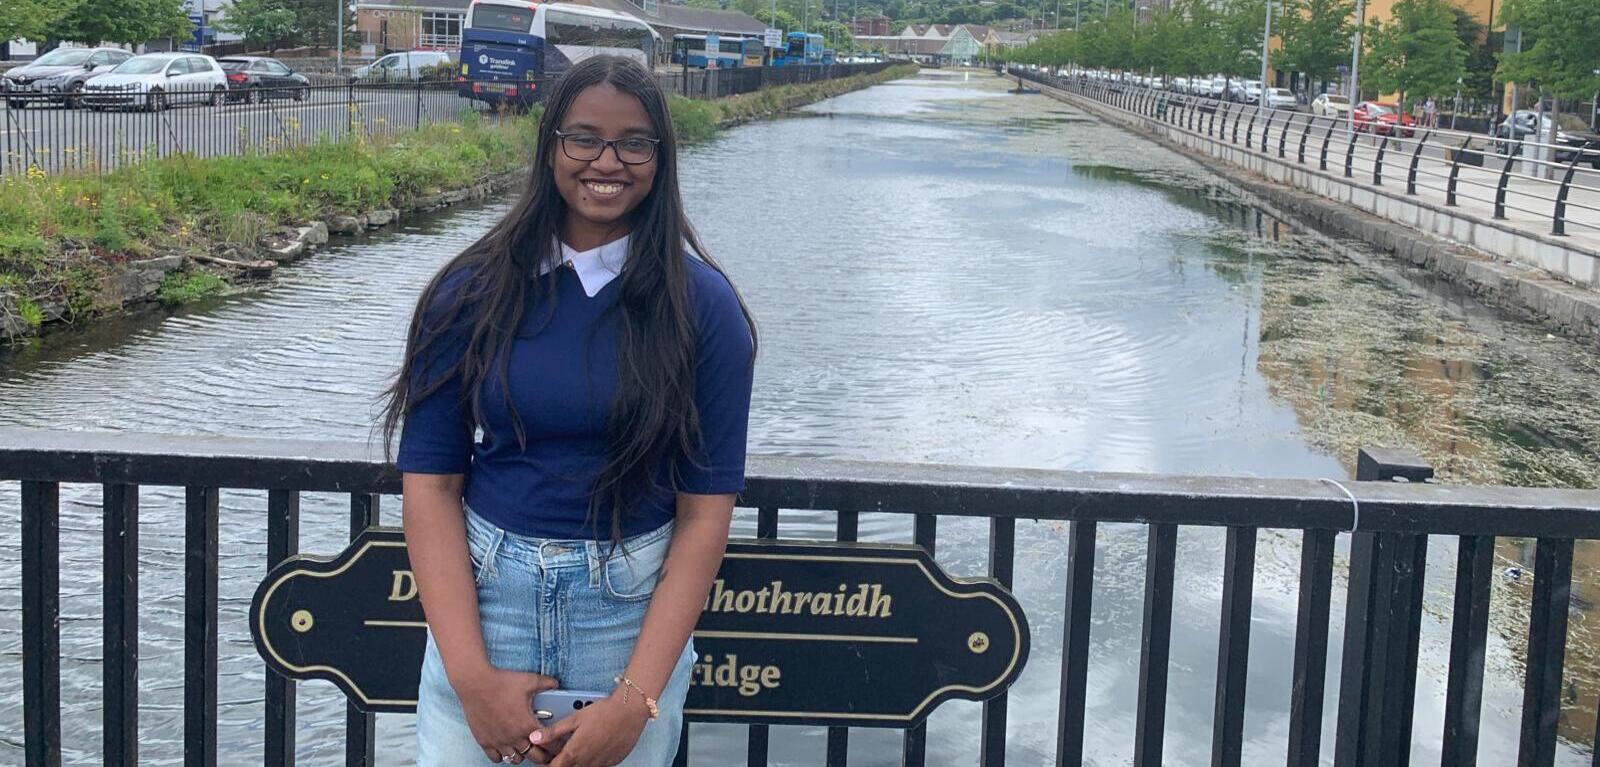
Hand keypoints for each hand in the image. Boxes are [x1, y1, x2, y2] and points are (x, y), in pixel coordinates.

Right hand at [453, 667, 559, 763]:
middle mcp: (515, 737)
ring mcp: (499, 742)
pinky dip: (503, 755)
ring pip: (516, 760)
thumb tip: (556, 684)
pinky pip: (497, 758)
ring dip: (523, 755)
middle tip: (545, 750)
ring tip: (525, 747)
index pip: (551, 745)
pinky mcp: (485, 742)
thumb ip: (547, 684)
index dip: (557, 746)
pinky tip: (506, 746)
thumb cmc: (501, 682)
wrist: (476, 684)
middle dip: (544, 755)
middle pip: (536, 757)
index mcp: (528, 725)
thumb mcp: (529, 680)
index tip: (558, 744)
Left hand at [529, 692, 650, 766]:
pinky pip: (598, 765)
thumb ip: (553, 732)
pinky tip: (595, 745)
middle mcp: (587, 762)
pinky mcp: (612, 762)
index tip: (546, 758)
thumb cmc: (603, 712)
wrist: (630, 711)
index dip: (547, 764)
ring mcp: (600, 764)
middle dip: (563, 762)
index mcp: (574, 752)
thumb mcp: (574, 718)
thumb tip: (533, 738)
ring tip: (580, 745)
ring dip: (578, 761)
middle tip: (564, 749)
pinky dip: (592, 759)